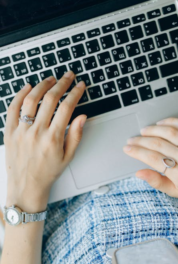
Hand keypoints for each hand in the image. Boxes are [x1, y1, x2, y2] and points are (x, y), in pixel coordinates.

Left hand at [4, 71, 86, 211]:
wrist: (26, 187)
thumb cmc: (47, 173)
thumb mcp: (68, 157)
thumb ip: (76, 135)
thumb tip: (82, 116)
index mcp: (53, 138)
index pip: (67, 107)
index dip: (75, 93)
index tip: (80, 86)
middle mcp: (36, 132)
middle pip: (51, 99)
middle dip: (62, 83)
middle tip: (68, 76)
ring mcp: (21, 130)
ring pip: (31, 99)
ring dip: (42, 85)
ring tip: (51, 79)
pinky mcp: (9, 131)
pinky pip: (12, 108)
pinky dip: (20, 94)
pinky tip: (28, 87)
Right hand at [123, 118, 177, 202]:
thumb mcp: (176, 192)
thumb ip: (157, 182)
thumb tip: (139, 173)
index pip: (153, 159)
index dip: (137, 152)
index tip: (127, 149)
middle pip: (158, 144)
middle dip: (141, 141)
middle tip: (132, 140)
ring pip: (170, 132)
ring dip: (153, 129)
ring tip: (143, 131)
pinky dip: (172, 121)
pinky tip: (161, 123)